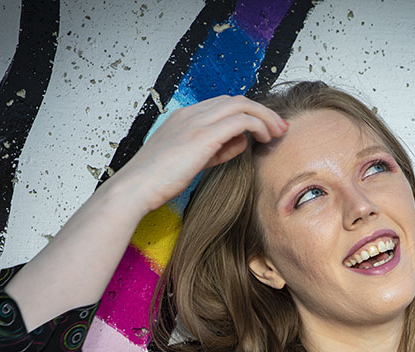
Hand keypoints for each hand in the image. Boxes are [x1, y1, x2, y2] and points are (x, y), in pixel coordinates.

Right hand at [106, 95, 287, 213]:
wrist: (134, 188)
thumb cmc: (157, 182)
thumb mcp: (190, 162)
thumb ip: (214, 150)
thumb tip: (239, 143)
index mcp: (183, 118)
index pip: (222, 105)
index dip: (246, 114)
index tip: (263, 129)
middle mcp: (190, 114)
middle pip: (235, 100)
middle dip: (261, 111)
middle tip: (279, 127)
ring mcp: (196, 122)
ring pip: (241, 105)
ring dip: (264, 117)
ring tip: (278, 133)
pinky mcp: (204, 136)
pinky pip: (241, 121)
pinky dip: (258, 126)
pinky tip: (265, 139)